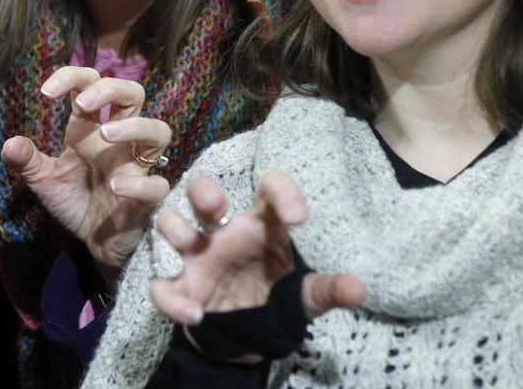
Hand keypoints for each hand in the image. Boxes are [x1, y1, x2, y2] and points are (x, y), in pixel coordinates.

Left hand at [1, 66, 171, 280]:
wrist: (96, 244)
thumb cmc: (76, 202)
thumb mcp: (44, 181)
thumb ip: (27, 162)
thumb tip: (9, 144)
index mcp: (91, 129)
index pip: (91, 85)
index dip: (72, 77)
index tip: (46, 92)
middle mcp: (119, 141)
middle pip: (133, 93)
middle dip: (109, 88)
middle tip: (81, 104)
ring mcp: (136, 167)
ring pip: (158, 130)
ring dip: (134, 126)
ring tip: (105, 134)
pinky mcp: (147, 198)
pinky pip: (157, 185)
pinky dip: (139, 184)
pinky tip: (116, 186)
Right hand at [150, 172, 364, 324]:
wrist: (248, 332)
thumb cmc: (277, 296)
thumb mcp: (305, 295)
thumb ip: (326, 290)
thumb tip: (359, 289)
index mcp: (261, 226)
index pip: (269, 190)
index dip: (282, 192)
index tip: (298, 218)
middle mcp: (225, 233)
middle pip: (205, 192)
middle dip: (204, 191)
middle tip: (216, 207)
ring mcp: (199, 256)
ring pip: (171, 223)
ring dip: (174, 227)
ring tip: (187, 243)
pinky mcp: (183, 287)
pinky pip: (163, 287)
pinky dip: (172, 300)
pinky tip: (194, 315)